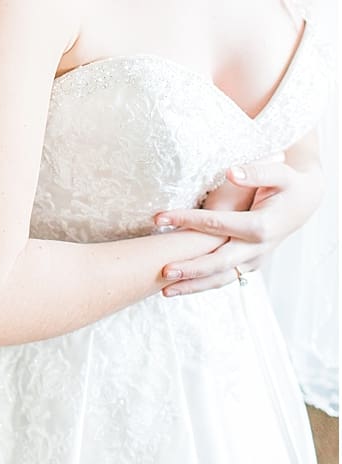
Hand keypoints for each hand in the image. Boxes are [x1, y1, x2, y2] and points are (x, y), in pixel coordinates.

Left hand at [151, 153, 322, 295]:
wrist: (305, 201)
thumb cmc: (289, 184)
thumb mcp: (279, 173)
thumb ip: (256, 172)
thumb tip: (231, 173)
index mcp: (262, 226)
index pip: (218, 224)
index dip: (187, 220)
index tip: (159, 218)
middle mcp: (258, 248)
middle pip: (221, 262)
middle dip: (191, 268)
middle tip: (163, 271)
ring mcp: (255, 259)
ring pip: (222, 278)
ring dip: (194, 286)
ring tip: (164, 291)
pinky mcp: (250, 263)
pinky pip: (225, 278)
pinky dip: (203, 285)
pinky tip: (180, 289)